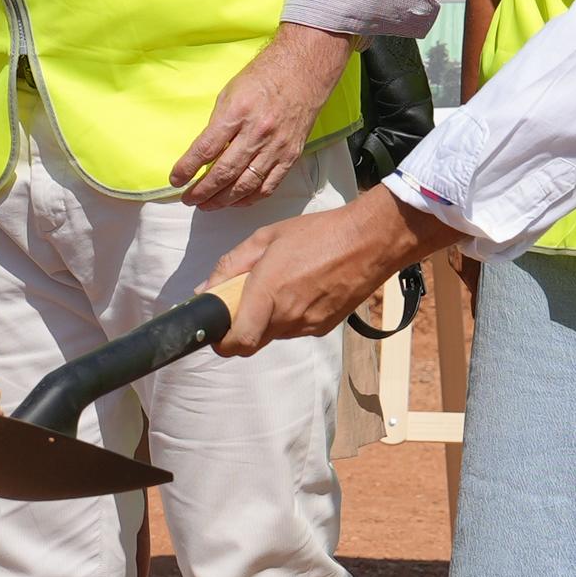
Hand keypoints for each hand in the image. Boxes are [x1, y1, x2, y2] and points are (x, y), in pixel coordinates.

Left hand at [171, 26, 354, 208]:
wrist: (303, 72)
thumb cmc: (263, 78)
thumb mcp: (230, 93)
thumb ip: (218, 124)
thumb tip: (205, 153)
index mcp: (237, 112)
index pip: (206, 149)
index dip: (188, 168)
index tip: (176, 180)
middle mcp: (257, 133)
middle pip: (224, 172)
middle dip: (202, 191)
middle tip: (188, 199)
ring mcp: (276, 147)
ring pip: (245, 184)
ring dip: (223, 200)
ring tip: (207, 205)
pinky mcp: (290, 155)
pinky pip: (269, 185)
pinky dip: (250, 198)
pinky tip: (236, 201)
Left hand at [207, 191, 433, 349]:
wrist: (369, 242)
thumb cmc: (318, 234)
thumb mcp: (265, 237)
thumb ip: (230, 266)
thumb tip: (205, 289)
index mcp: (268, 292)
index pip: (237, 342)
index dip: (221, 342)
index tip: (216, 330)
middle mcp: (287, 316)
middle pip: (251, 341)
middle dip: (241, 327)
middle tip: (245, 300)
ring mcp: (307, 325)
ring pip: (273, 335)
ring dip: (266, 319)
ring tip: (280, 286)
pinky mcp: (323, 327)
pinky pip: (294, 330)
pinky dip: (288, 316)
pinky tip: (301, 289)